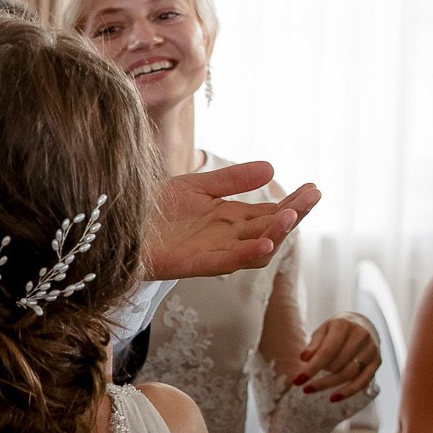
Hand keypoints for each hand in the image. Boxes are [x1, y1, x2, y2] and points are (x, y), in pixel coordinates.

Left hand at [146, 161, 320, 280]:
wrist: (119, 223)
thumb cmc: (156, 208)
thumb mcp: (198, 186)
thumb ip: (232, 180)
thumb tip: (272, 169)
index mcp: (232, 219)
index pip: (272, 213)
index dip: (294, 203)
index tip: (313, 188)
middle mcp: (228, 237)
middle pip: (271, 230)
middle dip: (293, 214)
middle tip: (311, 196)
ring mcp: (214, 252)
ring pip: (255, 249)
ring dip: (275, 234)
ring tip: (290, 217)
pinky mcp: (194, 264)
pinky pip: (227, 263)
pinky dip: (246, 255)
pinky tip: (264, 243)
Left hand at [293, 315, 380, 402]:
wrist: (361, 324)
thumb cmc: (336, 329)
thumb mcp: (322, 330)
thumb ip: (314, 344)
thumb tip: (304, 358)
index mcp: (344, 325)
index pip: (327, 351)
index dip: (312, 368)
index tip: (298, 381)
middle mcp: (361, 336)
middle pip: (338, 364)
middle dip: (319, 377)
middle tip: (304, 386)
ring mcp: (371, 350)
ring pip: (350, 374)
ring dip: (329, 385)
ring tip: (312, 389)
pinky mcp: (377, 361)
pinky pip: (363, 381)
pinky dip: (348, 392)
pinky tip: (334, 398)